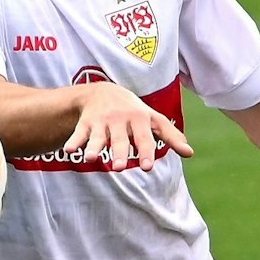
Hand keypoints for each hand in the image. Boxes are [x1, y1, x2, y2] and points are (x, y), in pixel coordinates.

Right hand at [65, 81, 193, 171]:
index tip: (147, 167)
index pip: (144, 138)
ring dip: (94, 147)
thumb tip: (190, 153)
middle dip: (120, 152)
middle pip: (120, 139)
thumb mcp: (153, 119)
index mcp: (140, 119)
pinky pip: (79, 133)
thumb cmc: (134, 112)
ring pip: (98, 136)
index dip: (146, 152)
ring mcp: (102, 121)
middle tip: (120, 167)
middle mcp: (121, 119)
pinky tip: (69, 150)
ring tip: (91, 158)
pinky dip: (74, 140)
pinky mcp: (86, 122)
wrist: (104, 91)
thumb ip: (171, 135)